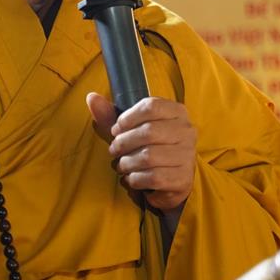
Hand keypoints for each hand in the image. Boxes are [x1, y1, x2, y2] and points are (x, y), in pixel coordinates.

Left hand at [86, 93, 196, 211]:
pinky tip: (132, 178)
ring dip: (127, 163)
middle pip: (148, 131)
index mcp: (177, 112)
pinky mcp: (183, 179)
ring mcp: (188, 156)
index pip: (151, 106)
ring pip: (148, 156)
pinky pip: (153, 177)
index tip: (116, 129)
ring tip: (122, 165)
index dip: (127, 117)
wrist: (169, 182)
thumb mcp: (130, 130)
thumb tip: (91, 97)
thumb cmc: (148, 149)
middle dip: (124, 142)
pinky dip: (135, 179)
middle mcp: (187, 131)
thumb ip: (110, 115)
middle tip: (114, 150)